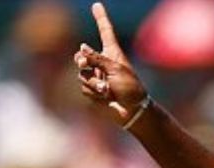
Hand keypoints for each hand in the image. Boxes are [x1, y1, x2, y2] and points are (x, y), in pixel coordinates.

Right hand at [74, 3, 147, 125]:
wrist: (132, 111)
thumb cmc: (130, 88)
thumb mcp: (116, 69)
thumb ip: (97, 58)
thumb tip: (81, 48)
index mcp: (113, 54)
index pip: (105, 32)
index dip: (101, 18)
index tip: (97, 5)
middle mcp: (102, 64)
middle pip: (82, 55)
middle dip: (82, 60)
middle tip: (85, 64)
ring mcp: (96, 77)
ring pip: (81, 74)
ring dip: (94, 82)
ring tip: (108, 89)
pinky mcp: (92, 90)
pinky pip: (83, 87)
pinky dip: (94, 92)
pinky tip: (106, 97)